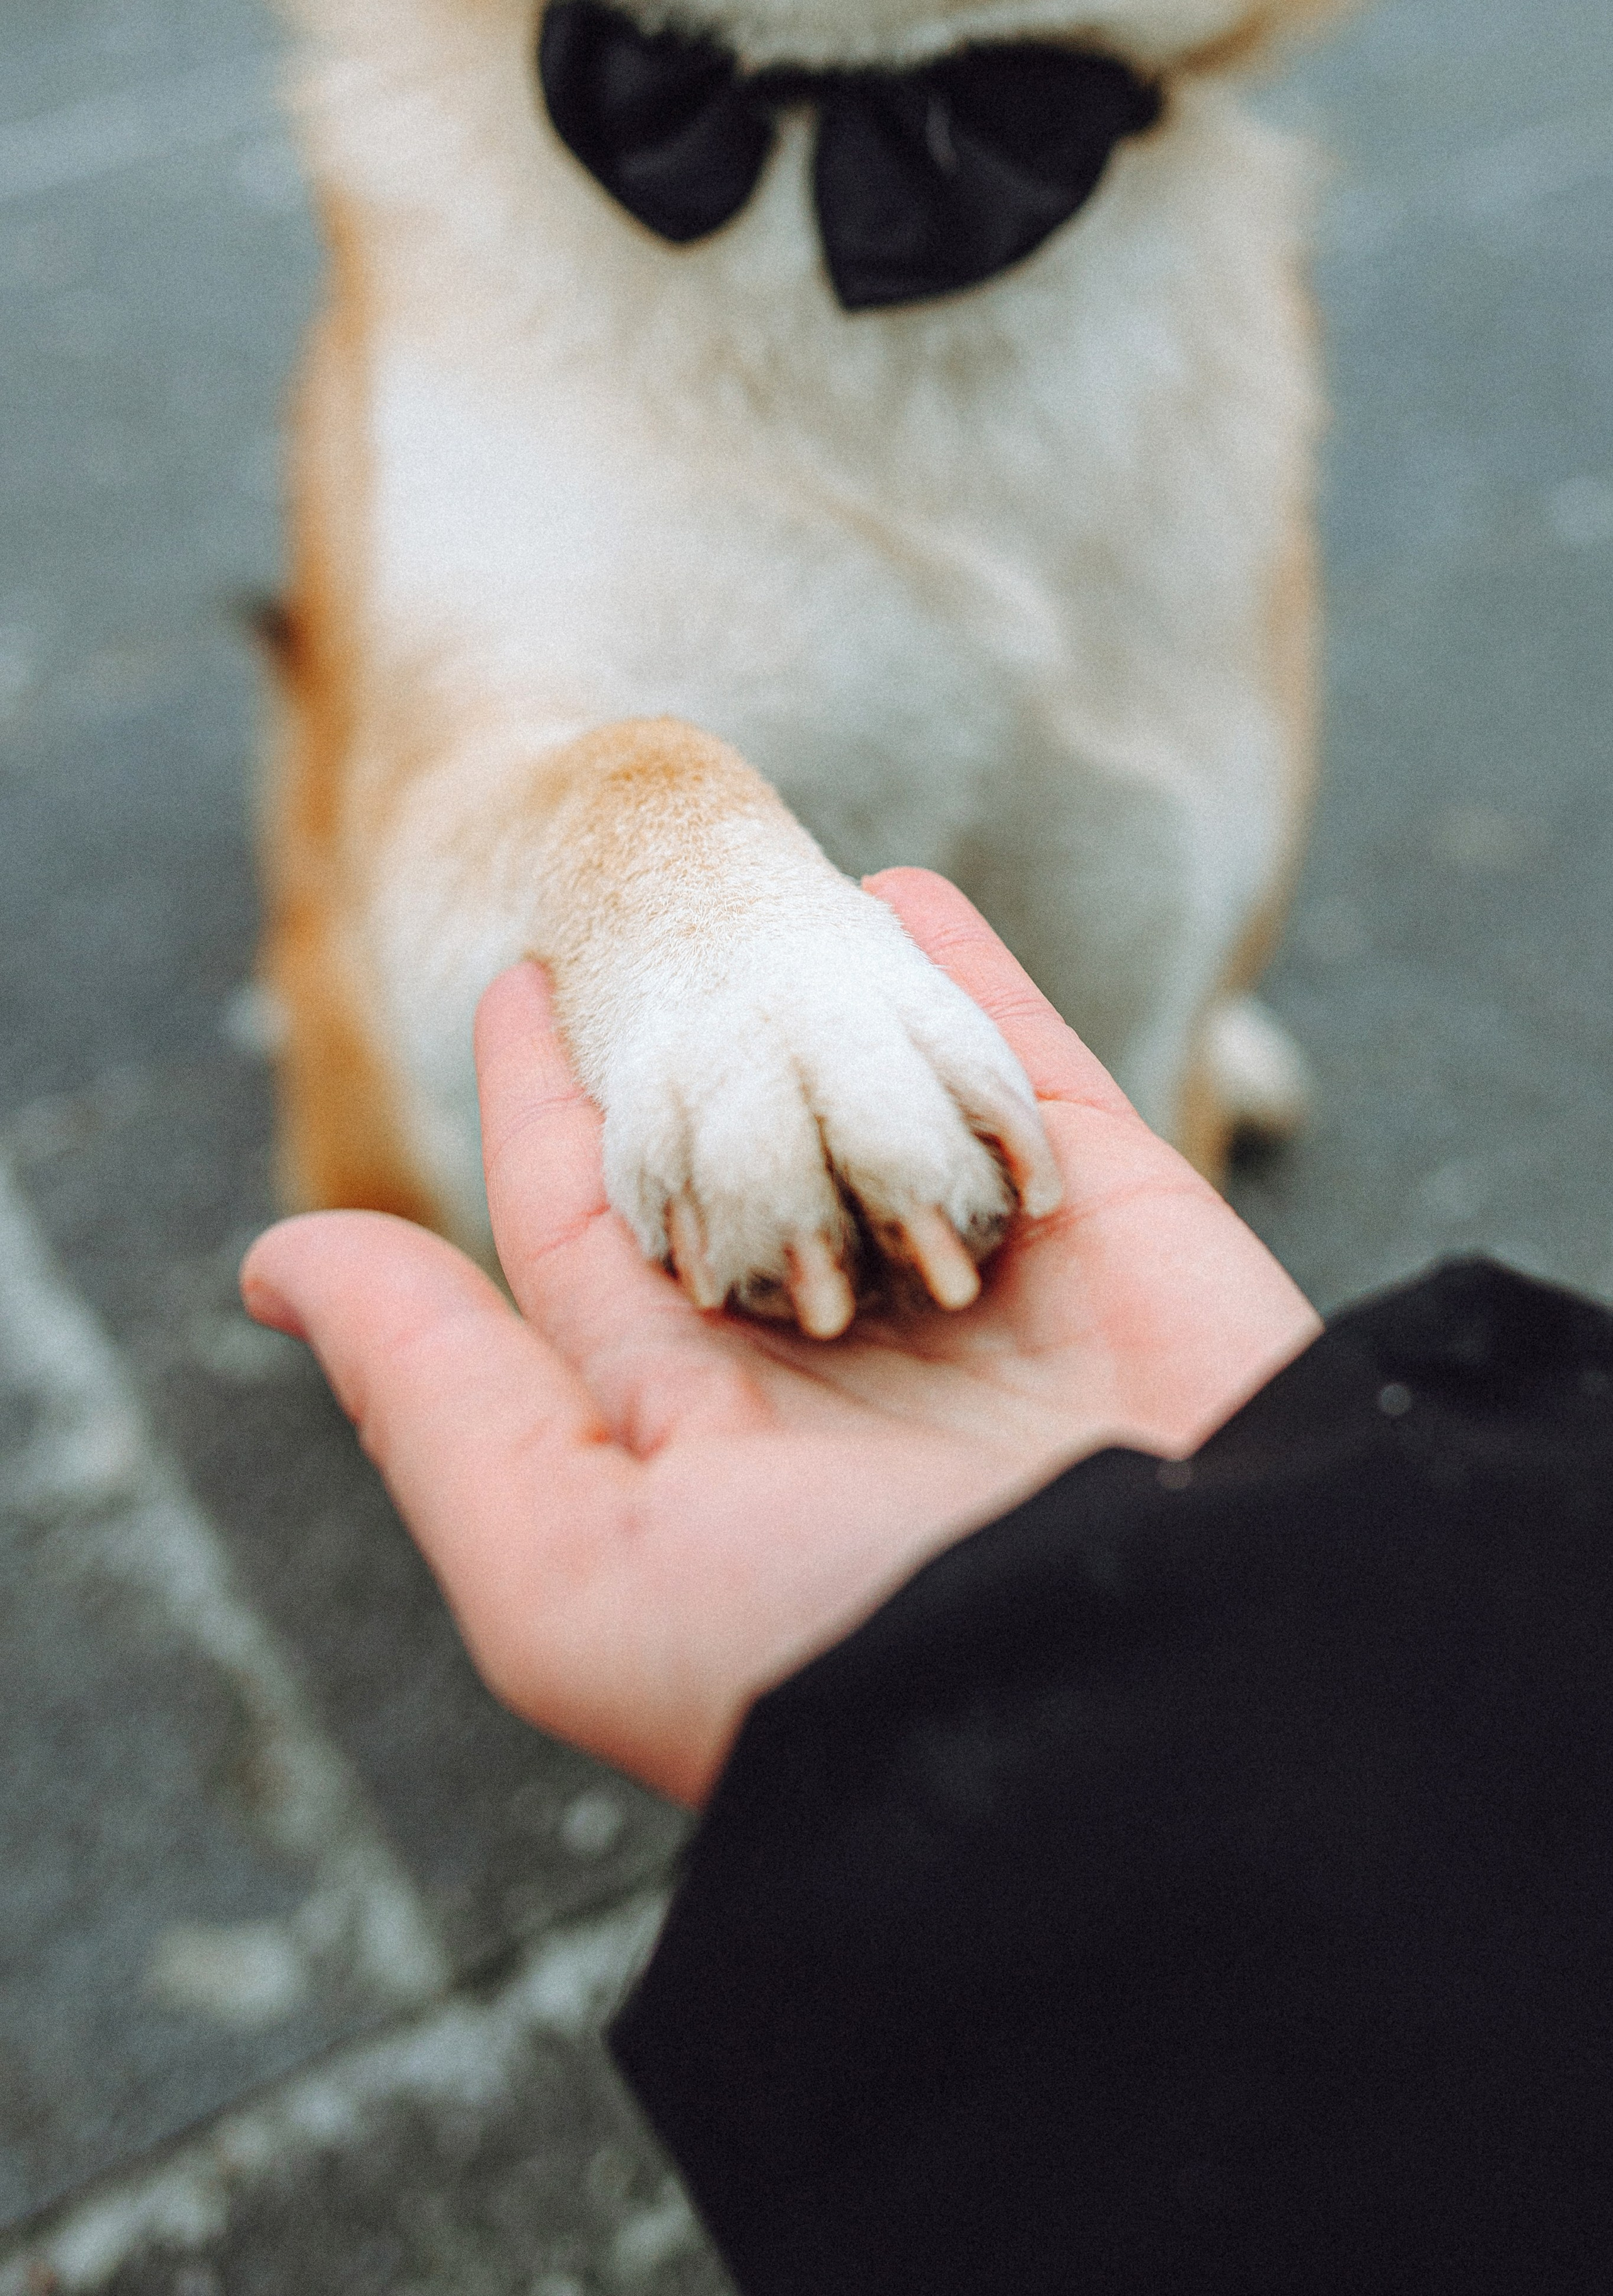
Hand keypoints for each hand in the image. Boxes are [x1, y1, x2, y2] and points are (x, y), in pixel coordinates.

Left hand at [240, 871, 1318, 1806]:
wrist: (1151, 1704)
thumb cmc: (832, 1651)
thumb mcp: (568, 1569)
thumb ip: (430, 1400)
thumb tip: (271, 1268)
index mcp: (705, 1423)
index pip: (596, 1227)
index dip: (550, 1106)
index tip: (519, 991)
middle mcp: (841, 1353)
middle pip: (742, 1146)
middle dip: (693, 1043)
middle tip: (648, 914)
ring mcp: (985, 1283)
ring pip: (877, 1098)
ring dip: (825, 998)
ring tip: (769, 893)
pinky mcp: (1117, 1227)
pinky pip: (1023, 1070)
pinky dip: (967, 979)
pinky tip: (903, 894)